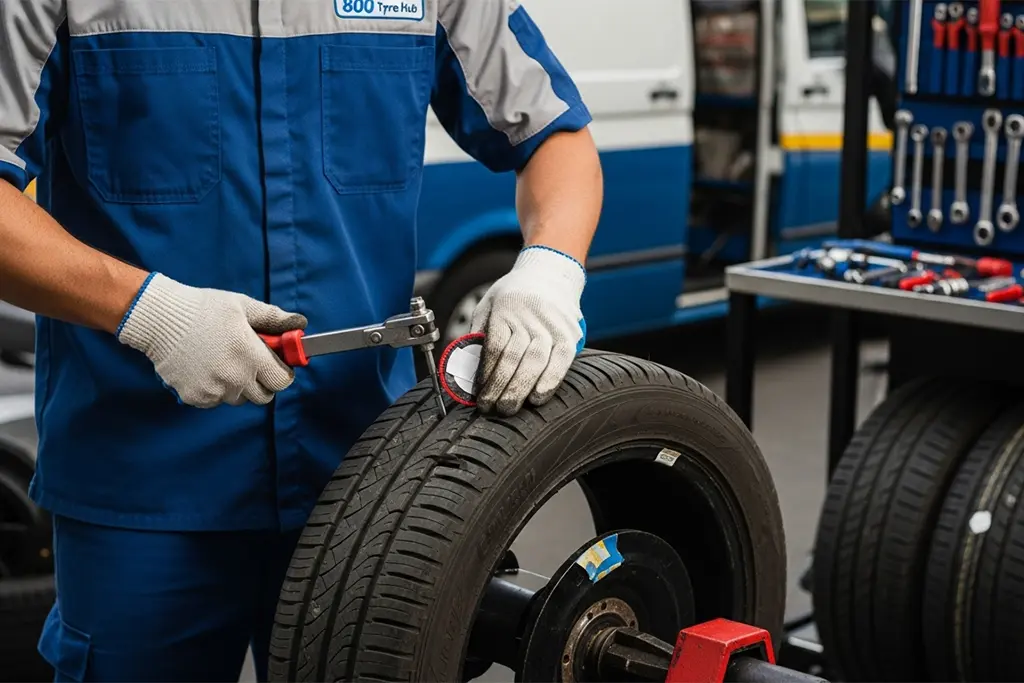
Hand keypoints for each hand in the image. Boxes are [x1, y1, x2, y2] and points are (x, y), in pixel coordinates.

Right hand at [117, 273, 306, 407]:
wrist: (160, 319)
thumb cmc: (204, 309)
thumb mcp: (243, 307)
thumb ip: (274, 318)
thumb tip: (300, 324)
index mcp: (251, 355)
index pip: (282, 381)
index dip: (282, 373)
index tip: (276, 364)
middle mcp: (235, 377)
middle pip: (263, 396)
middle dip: (262, 382)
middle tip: (251, 364)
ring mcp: (214, 390)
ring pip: (238, 399)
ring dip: (238, 386)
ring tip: (224, 362)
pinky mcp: (195, 397)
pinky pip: (215, 401)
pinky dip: (215, 390)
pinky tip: (206, 368)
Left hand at [471, 246, 585, 415]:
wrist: (550, 273)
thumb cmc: (513, 295)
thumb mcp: (487, 306)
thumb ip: (477, 335)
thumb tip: (463, 370)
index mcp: (506, 309)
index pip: (494, 346)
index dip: (484, 374)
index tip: (476, 393)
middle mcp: (530, 316)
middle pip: (514, 357)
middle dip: (500, 387)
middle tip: (489, 409)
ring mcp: (552, 325)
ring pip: (536, 361)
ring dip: (521, 389)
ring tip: (508, 408)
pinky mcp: (570, 334)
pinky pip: (561, 361)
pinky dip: (550, 381)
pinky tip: (538, 397)